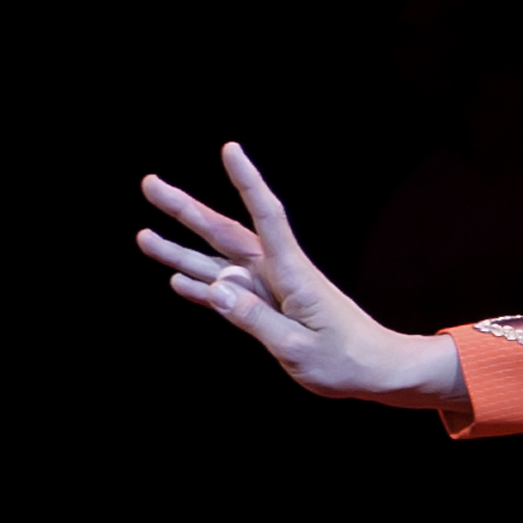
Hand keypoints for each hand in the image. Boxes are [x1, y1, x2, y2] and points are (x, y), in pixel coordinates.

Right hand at [138, 142, 468, 410]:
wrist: (379, 372)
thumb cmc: (347, 363)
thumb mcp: (298, 349)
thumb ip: (255, 320)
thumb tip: (215, 290)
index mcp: (294, 275)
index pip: (267, 217)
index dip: (248, 183)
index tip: (230, 149)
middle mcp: (280, 274)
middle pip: (225, 234)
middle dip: (186, 210)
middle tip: (150, 184)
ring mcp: (273, 289)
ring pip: (219, 263)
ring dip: (181, 250)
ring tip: (143, 236)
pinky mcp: (272, 307)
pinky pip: (231, 293)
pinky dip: (203, 287)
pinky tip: (177, 280)